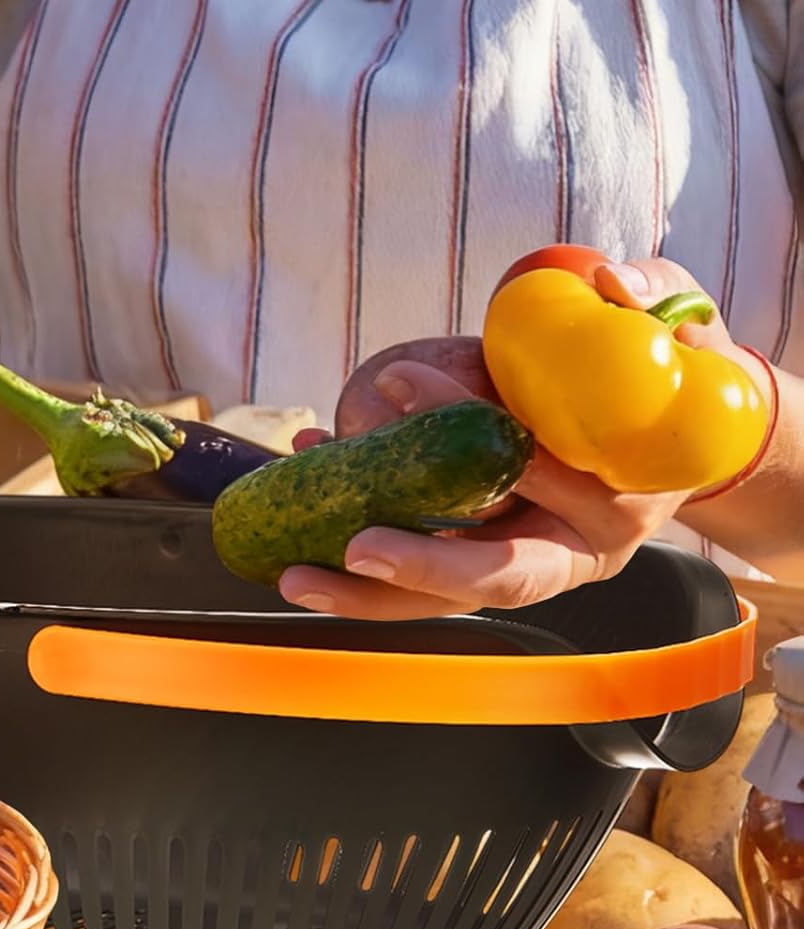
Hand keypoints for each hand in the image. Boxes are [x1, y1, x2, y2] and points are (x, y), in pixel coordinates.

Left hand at [277, 259, 770, 619]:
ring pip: (444, 599)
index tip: (398, 383)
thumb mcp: (682, 328)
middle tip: (350, 549)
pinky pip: (416, 577)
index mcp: (624, 500)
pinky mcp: (482, 570)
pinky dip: (357, 555)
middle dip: (419, 565)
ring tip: (293, 576)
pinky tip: (299, 520)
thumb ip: (657, 301)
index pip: (543, 476)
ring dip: (366, 594)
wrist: (678, 436)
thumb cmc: (675, 377)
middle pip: (491, 574)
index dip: (469, 427)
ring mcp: (527, 567)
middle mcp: (577, 551)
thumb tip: (615, 282)